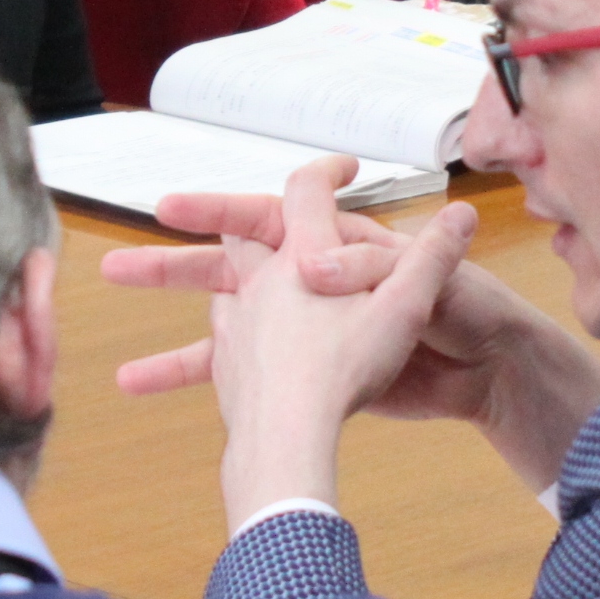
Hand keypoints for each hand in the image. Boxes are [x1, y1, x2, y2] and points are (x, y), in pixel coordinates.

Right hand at [108, 159, 599, 494]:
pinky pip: (245, 377)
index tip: (169, 208)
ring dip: (171, 340)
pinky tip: (153, 390)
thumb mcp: (427, 285)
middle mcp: (313, 283)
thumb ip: (376, 263)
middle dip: (173, 265)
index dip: (221, 209)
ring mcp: (305, 329)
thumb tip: (322, 257)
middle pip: (229, 265)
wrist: (484, 376)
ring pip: (225, 324)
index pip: (269, 216)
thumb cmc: (465, 319)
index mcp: (338, 251)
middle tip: (115, 266)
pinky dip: (198, 384)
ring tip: (123, 370)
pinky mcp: (308, 373)